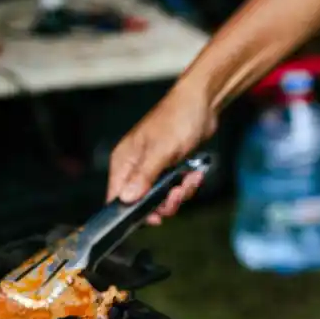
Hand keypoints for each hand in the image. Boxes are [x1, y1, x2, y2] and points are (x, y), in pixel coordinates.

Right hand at [107, 85, 217, 224]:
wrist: (203, 103)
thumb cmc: (177, 119)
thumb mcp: (161, 150)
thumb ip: (144, 176)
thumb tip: (126, 198)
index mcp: (124, 162)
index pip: (116, 197)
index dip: (131, 211)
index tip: (153, 216)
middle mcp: (135, 168)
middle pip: (141, 202)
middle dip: (163, 203)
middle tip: (178, 194)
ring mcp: (153, 169)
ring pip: (161, 198)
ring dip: (179, 194)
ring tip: (190, 179)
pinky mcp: (169, 169)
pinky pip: (174, 189)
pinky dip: (186, 185)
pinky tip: (194, 174)